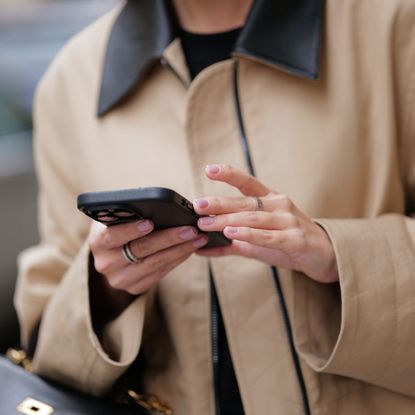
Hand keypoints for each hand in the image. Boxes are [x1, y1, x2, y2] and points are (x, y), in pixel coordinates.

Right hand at [89, 220, 207, 294]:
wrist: (111, 255)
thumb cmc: (117, 226)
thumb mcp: (114, 217)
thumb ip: (127, 212)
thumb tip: (157, 205)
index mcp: (97, 242)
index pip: (112, 236)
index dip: (131, 229)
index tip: (151, 222)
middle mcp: (105, 264)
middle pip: (140, 250)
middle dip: (168, 238)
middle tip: (190, 229)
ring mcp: (120, 279)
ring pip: (154, 264)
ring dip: (180, 250)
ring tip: (198, 238)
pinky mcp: (134, 288)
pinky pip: (160, 273)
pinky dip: (177, 259)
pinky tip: (190, 249)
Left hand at [194, 164, 338, 282]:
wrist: (324, 255)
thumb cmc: (288, 242)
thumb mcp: (259, 240)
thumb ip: (231, 243)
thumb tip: (201, 249)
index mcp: (270, 199)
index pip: (248, 182)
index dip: (229, 174)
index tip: (208, 170)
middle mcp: (279, 205)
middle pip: (245, 202)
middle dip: (219, 203)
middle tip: (198, 205)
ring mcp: (288, 220)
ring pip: (253, 218)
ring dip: (227, 220)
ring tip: (206, 223)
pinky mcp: (295, 239)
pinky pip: (268, 236)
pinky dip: (248, 234)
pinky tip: (231, 233)